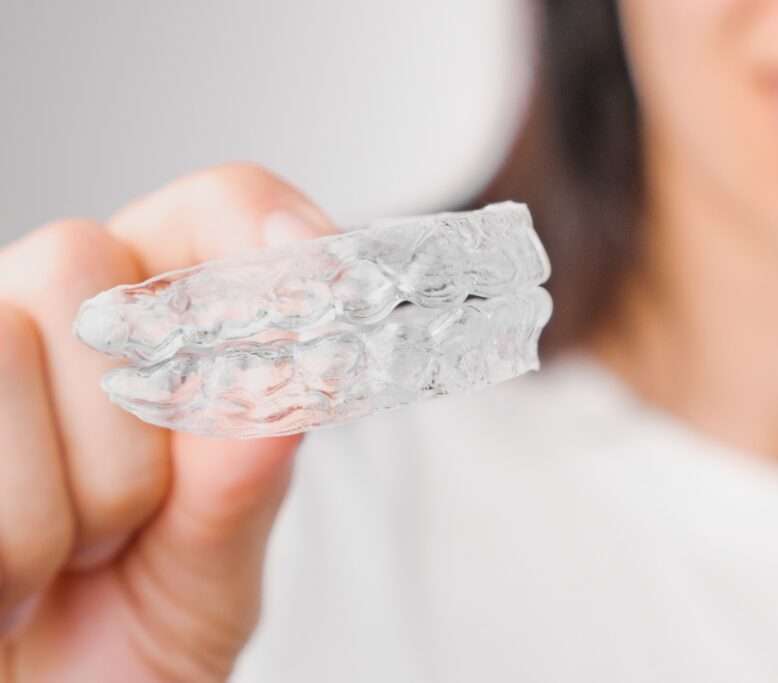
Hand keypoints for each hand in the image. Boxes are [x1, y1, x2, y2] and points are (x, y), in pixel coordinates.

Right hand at [0, 164, 336, 681]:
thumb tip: (298, 376)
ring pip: (7, 339)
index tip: (325, 291)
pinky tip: (5, 582)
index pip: (222, 209)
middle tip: (126, 525)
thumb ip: (244, 482)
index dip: (269, 236)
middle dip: (128, 423)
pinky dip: (4, 534)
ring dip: (56, 499)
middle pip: (86, 258)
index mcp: (159, 333)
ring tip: (58, 564)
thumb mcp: (207, 574)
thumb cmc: (122, 647)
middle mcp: (57, 322)